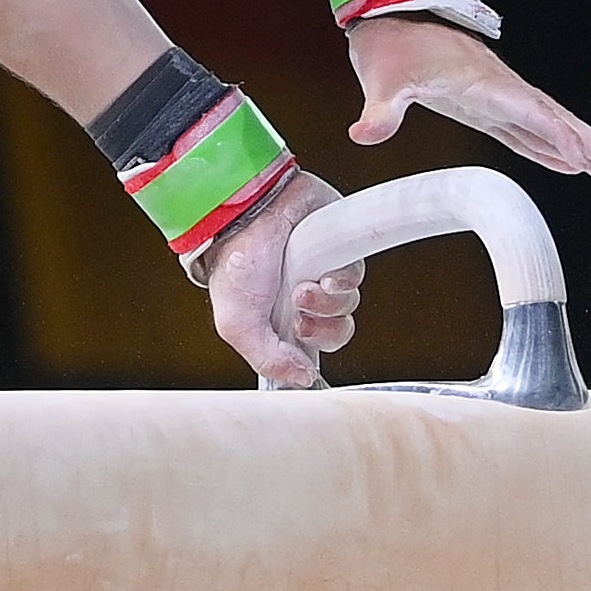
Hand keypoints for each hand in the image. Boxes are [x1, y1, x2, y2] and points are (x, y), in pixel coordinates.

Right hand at [200, 167, 362, 387]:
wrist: (248, 212)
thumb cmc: (235, 262)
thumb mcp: (237, 324)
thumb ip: (267, 359)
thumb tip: (302, 379)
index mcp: (281, 322)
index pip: (312, 353)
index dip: (311, 359)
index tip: (300, 355)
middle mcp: (306, 300)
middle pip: (337, 332)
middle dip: (322, 330)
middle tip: (301, 318)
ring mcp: (324, 274)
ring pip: (347, 305)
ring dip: (327, 302)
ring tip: (303, 287)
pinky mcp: (341, 250)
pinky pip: (355, 276)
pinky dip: (340, 277)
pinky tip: (321, 270)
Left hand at [345, 15, 590, 180]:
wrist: (390, 10)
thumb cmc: (389, 41)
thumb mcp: (381, 77)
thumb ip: (380, 109)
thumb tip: (364, 133)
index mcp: (479, 83)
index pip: (525, 110)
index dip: (554, 133)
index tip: (581, 157)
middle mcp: (496, 88)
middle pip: (551, 116)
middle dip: (589, 141)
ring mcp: (495, 95)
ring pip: (546, 122)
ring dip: (580, 144)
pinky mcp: (486, 102)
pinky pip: (526, 127)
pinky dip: (550, 144)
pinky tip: (568, 162)